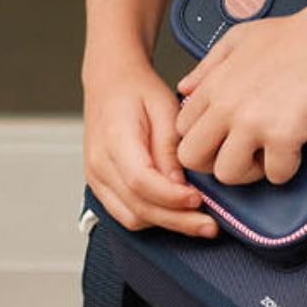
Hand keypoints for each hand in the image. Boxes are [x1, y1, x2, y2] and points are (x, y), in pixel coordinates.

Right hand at [83, 57, 217, 235]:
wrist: (110, 81)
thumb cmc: (138, 89)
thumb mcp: (164, 107)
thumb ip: (170, 148)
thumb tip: (180, 185)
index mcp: (114, 140)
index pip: (141, 182)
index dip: (172, 197)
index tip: (199, 199)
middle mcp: (99, 164)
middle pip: (138, 207)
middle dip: (177, 221)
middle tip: (210, 226)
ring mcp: (96, 178)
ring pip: (131, 217)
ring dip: (166, 224)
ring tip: (200, 222)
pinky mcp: (102, 185)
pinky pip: (125, 213)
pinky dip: (153, 218)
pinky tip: (178, 214)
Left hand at [175, 9, 306, 185]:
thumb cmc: (296, 35)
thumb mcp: (240, 38)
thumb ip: (208, 65)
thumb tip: (186, 88)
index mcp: (214, 84)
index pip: (181, 129)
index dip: (203, 139)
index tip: (223, 138)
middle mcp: (226, 105)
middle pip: (193, 158)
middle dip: (216, 162)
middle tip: (242, 154)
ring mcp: (253, 123)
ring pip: (228, 175)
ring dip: (250, 171)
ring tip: (269, 153)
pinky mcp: (284, 136)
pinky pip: (275, 174)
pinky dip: (288, 167)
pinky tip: (295, 148)